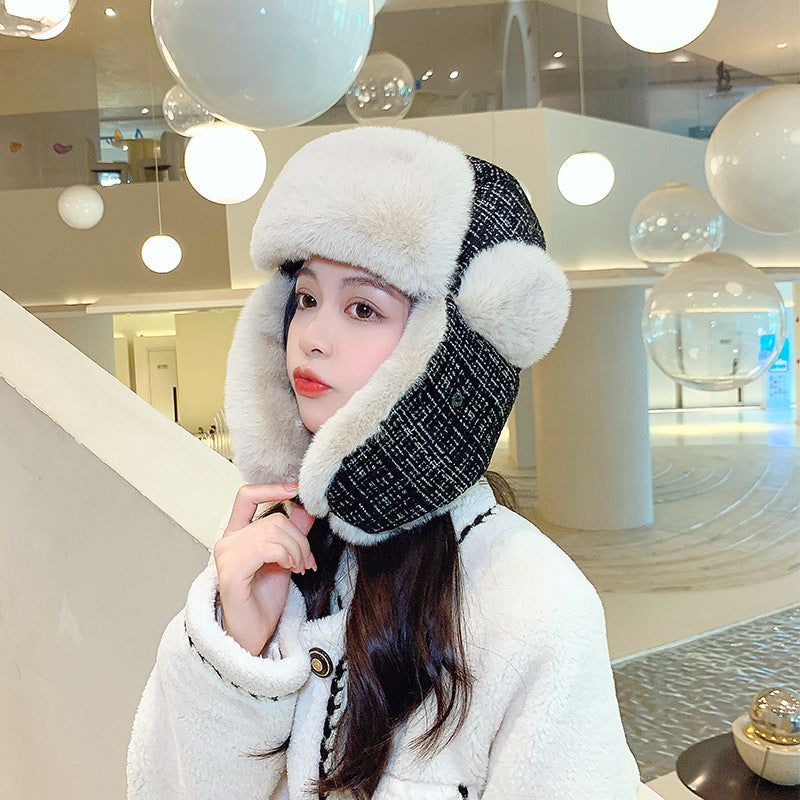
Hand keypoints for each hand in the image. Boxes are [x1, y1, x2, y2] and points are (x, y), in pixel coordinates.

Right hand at [214, 483, 315, 656]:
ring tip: (300, 567)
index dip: (272, 488)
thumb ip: (292, 532)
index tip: (295, 488)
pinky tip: (290, 569)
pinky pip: (266, 548)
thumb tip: (305, 507)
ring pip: (273, 531)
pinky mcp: (231, 573)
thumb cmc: (263, 600)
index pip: (246, 496)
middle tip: (307, 560)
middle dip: (299, 538)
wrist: (253, 636)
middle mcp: (227, 542)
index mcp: (236, 534)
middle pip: (273, 518)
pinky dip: (286, 556)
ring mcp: (226, 556)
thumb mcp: (285, 559)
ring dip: (296, 549)